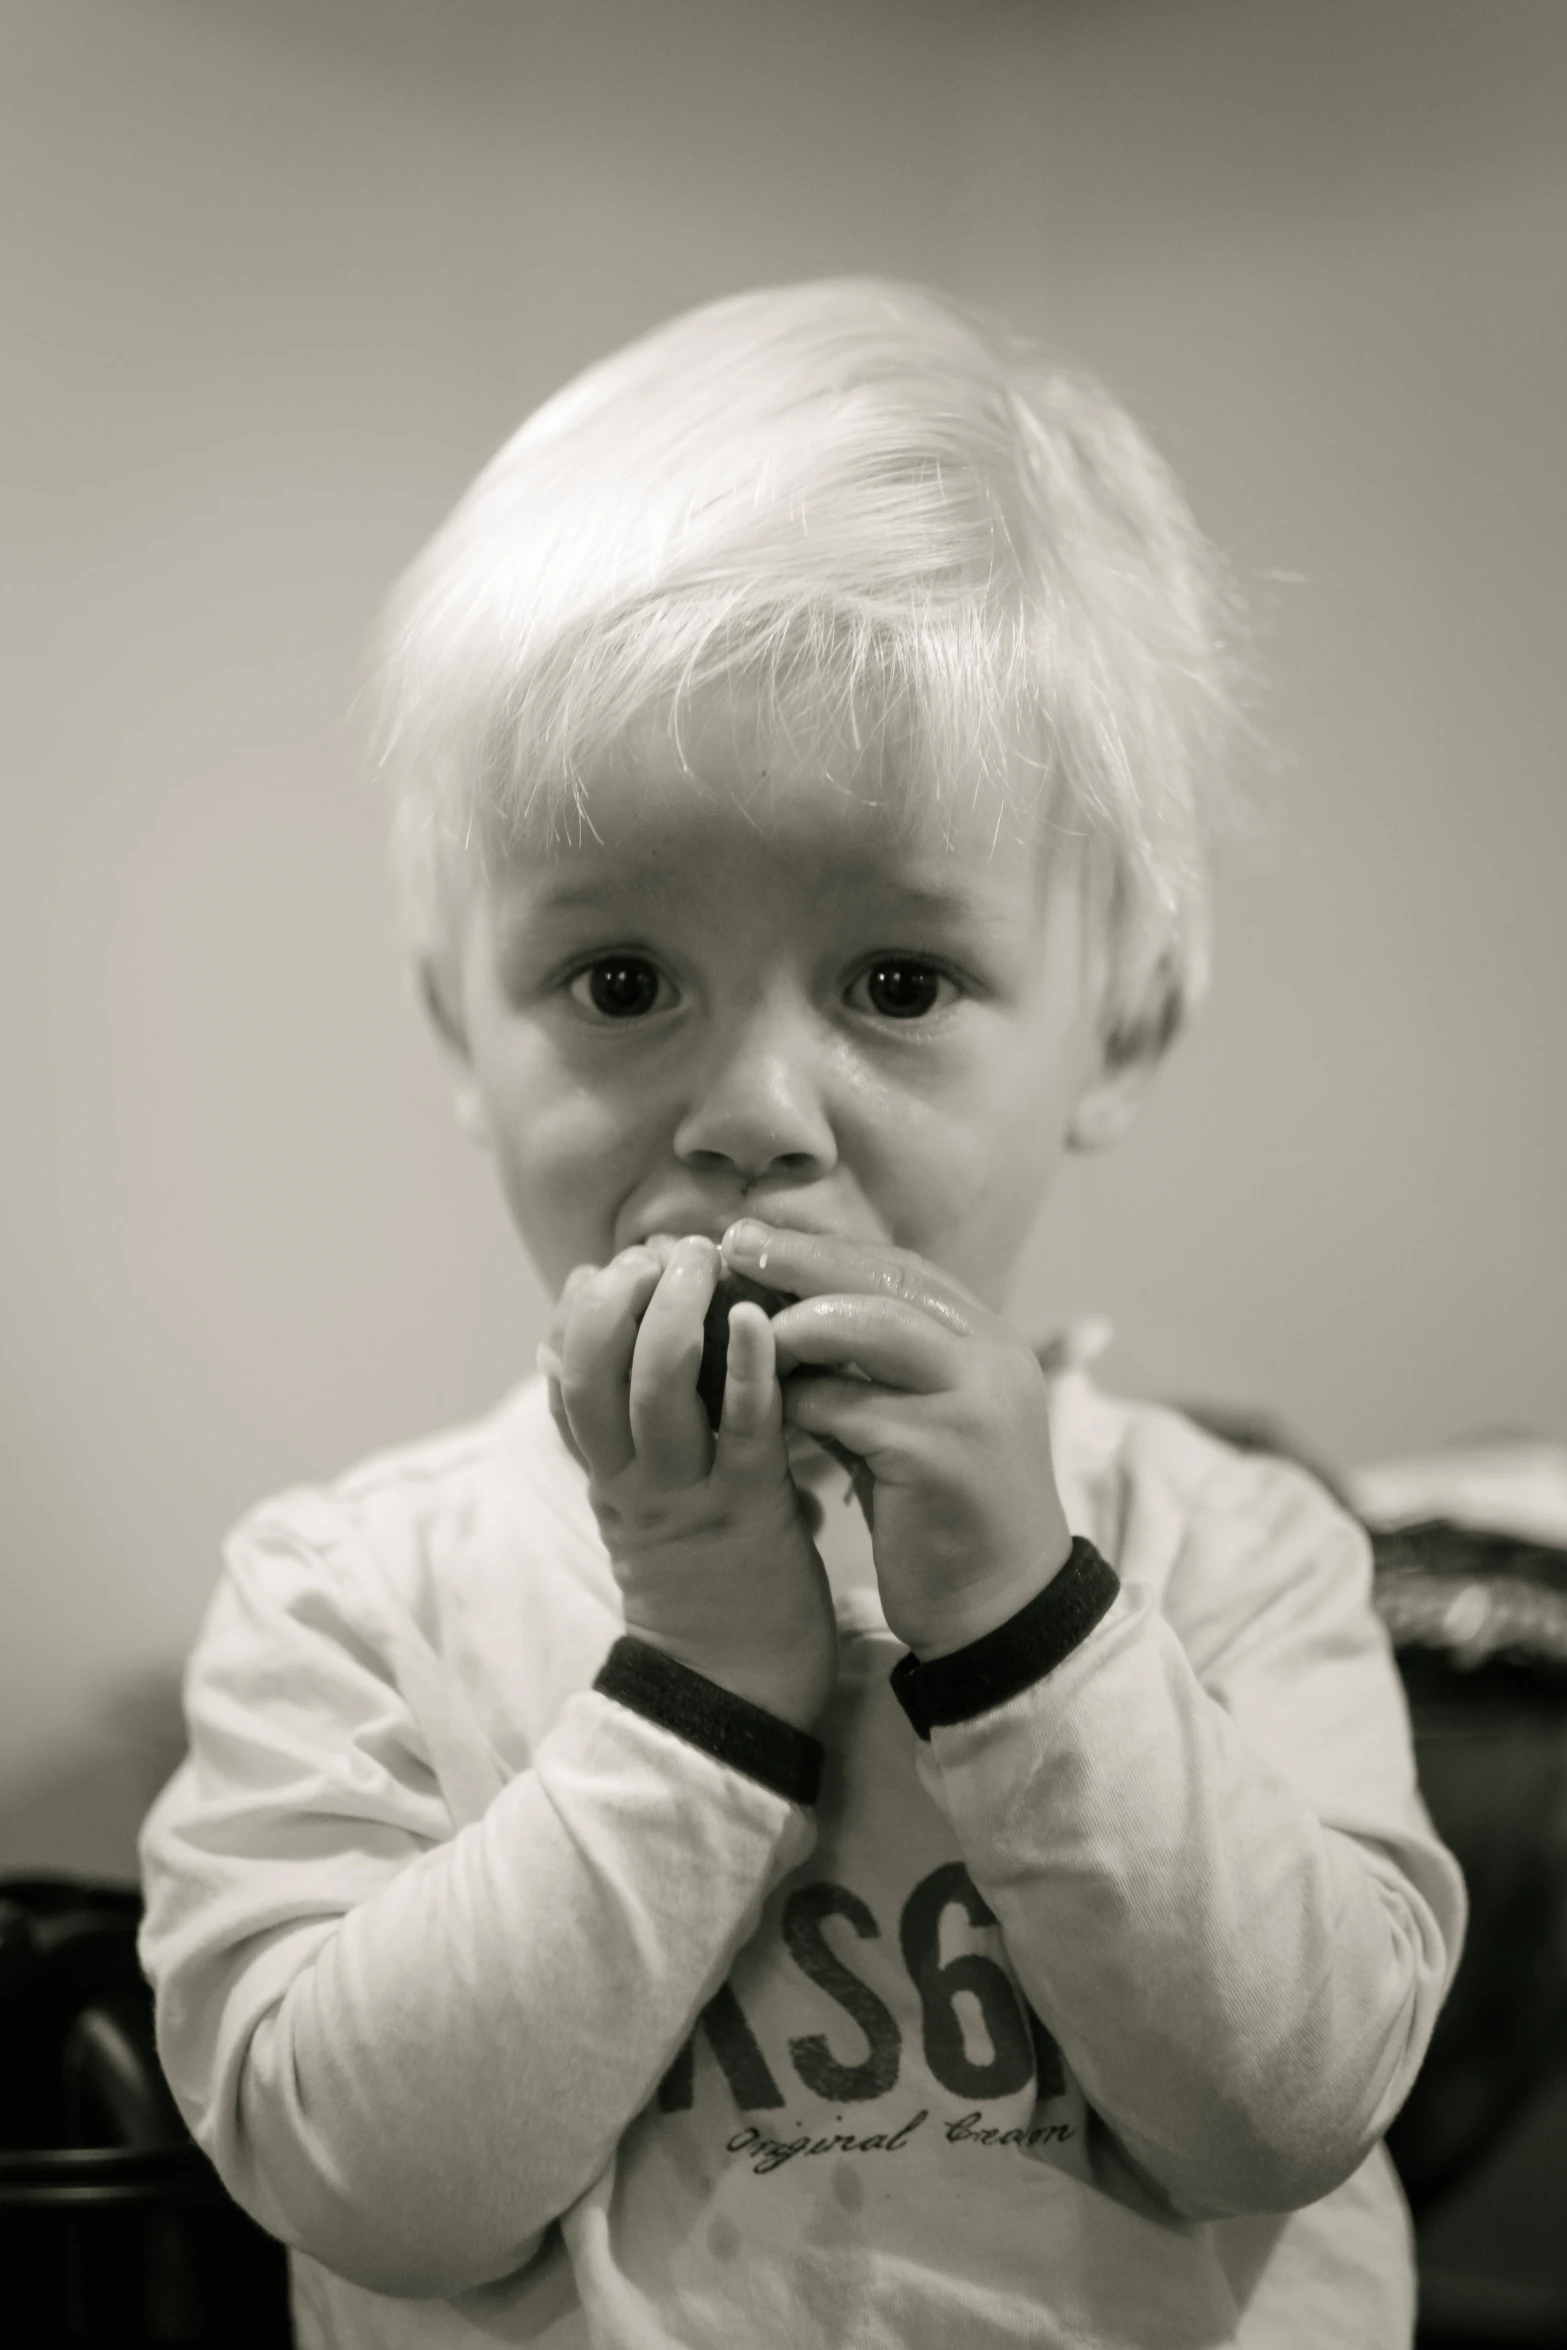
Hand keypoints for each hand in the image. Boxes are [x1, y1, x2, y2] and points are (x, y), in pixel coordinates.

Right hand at [542, 1235, 836, 1732]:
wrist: (740, 1691)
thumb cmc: (708, 1584)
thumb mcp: (646, 1507)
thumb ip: (627, 1438)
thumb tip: (594, 1360)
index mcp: (607, 1474)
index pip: (563, 1375)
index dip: (578, 1312)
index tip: (608, 1265)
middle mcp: (632, 1479)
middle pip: (593, 1369)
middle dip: (618, 1295)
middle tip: (659, 1250)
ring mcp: (687, 1492)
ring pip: (654, 1387)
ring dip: (673, 1311)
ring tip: (697, 1259)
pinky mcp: (750, 1507)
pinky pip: (740, 1425)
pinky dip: (745, 1363)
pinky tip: (755, 1315)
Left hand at [723, 1221, 1072, 1658]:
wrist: (998, 1611)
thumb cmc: (939, 1512)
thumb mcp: (910, 1420)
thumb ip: (864, 1369)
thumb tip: (776, 1313)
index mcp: (988, 1341)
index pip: (900, 1268)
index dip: (824, 1248)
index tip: (756, 1237)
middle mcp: (994, 1358)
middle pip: (888, 1278)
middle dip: (802, 1259)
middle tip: (732, 1246)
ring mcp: (976, 1403)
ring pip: (873, 1325)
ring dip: (798, 1324)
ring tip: (745, 1330)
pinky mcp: (944, 1454)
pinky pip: (851, 1407)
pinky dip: (800, 1405)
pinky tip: (767, 1415)